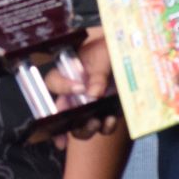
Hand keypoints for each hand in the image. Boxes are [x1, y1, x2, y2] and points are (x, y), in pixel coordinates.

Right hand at [43, 29, 118, 144]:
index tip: (80, 88)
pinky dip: (105, 127)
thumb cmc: (108, 48)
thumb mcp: (103, 55)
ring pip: (78, 126)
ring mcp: (88, 105)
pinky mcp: (104, 112)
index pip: (54, 83)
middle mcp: (73, 93)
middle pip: (61, 114)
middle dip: (68, 123)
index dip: (63, 88)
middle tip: (84, 120)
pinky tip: (110, 120)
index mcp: (66, 74)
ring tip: (96, 123)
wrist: (125, 52)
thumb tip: (94, 94)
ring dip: (86, 129)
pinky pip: (101, 126)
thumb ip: (97, 73)